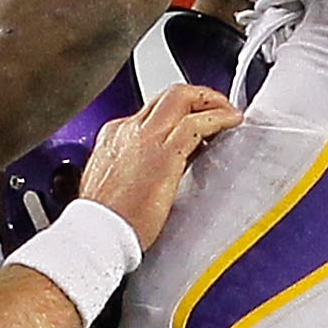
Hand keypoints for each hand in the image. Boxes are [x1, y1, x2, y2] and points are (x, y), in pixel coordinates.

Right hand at [74, 83, 242, 246]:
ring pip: (182, 98)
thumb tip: (150, 172)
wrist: (96, 232)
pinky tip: (231, 122)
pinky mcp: (164, 152)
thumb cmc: (104, 220)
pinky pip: (197, 123)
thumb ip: (129, 170)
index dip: (178, 114)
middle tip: (216, 108)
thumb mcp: (109, 184)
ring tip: (228, 113)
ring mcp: (144, 137)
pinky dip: (219, 117)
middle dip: (198, 96)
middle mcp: (127, 129)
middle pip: (168, 96)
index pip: (151, 111)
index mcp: (113, 137)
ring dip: (212, 102)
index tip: (194, 124)